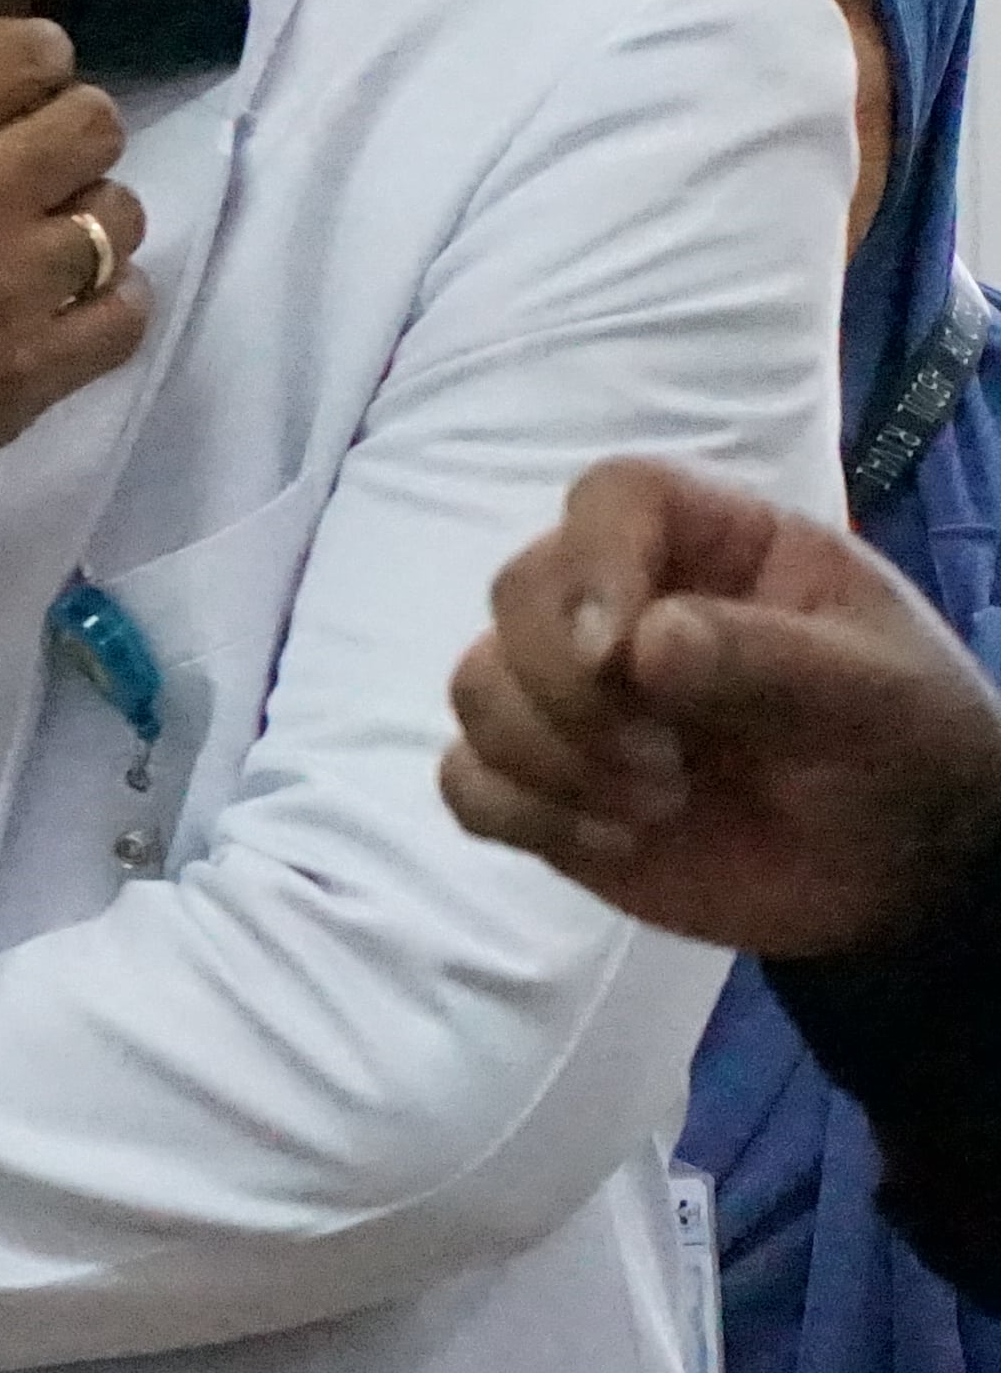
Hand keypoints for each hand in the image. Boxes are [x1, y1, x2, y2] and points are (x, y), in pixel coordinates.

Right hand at [0, 17, 151, 605]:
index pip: (29, 50)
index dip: (29, 64)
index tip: (6, 96)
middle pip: (96, 123)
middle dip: (64, 135)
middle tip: (24, 170)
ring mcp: (6, 293)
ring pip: (120, 216)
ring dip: (81, 221)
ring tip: (33, 247)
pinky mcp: (28, 376)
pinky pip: (128, 312)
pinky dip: (103, 302)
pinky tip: (57, 307)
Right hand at [443, 454, 1000, 956]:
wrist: (901, 874)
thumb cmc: (905, 750)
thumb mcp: (871, 694)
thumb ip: (765, 658)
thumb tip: (642, 644)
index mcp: (717, 549)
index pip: (614, 497)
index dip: (596, 560)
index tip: (618, 656)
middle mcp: (626, 604)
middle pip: (518, 589)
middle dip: (565, 686)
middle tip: (659, 758)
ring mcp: (575, 694)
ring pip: (476, 684)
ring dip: (549, 757)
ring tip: (656, 804)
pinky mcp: (543, 780)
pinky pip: (466, 778)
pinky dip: (521, 813)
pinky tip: (613, 840)